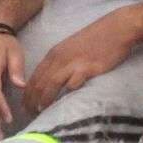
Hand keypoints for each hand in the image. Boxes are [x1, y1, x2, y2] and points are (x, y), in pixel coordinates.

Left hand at [20, 14, 135, 115]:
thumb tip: (53, 81)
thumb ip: (61, 63)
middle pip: (39, 82)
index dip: (27, 93)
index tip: (25, 106)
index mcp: (54, 54)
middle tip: (29, 114)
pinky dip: (67, 93)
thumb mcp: (71, 49)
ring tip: (41, 112)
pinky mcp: (87, 68)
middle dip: (31, 100)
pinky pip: (73, 83)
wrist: (116, 28)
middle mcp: (59, 58)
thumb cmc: (96, 39)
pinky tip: (65, 104)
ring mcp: (73, 63)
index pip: (34, 77)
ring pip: (51, 84)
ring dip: (44, 100)